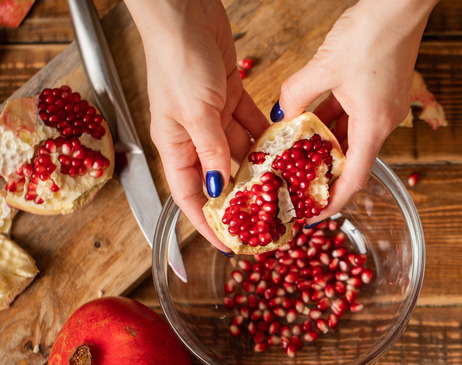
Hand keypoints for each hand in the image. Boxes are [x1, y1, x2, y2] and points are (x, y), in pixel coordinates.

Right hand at [125, 0, 268, 251]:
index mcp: (174, 145)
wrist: (184, 12)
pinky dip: (267, 138)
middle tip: (269, 218)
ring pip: (240, 153)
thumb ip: (211, 150)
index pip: (190, 196)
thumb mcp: (195, 111)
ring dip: (261, 169)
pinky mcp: (230, 96)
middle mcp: (193, 136)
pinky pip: (252, 125)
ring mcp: (212, 116)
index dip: (207, 223)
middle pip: (219, 178)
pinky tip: (287, 151)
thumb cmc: (176, 59)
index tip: (230, 244)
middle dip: (243, 199)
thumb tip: (221, 186)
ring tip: (286, 189)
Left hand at [275, 0, 436, 223]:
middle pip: (351, 161)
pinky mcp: (380, 93)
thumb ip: (297, 94)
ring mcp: (383, 108)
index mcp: (374, 126)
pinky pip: (352, 117)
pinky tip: (308, 121)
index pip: (353, 180)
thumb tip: (281, 114)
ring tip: (295, 156)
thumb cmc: (370, 33)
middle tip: (295, 185)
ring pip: (349, 137)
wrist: (400, 4)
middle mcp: (383, 123)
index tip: (311, 216)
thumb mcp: (323, 66)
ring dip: (324, 146)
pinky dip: (331, 123)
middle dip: (323, 175)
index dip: (332, 203)